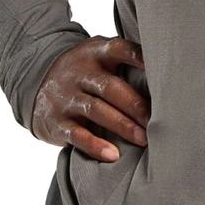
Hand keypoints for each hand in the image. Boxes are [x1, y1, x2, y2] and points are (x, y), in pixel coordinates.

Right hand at [31, 35, 149, 161]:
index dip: (138, 56)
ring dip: (123, 126)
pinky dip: (95, 145)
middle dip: (136, 105)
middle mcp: (80, 73)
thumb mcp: (100, 54)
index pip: (118, 49)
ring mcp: (66, 97)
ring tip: (144, 140)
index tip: (157, 67)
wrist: (35, 79)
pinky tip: (113, 155)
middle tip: (158, 121)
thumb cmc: (86, 70)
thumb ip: (126, 58)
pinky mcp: (56, 121)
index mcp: (96, 53)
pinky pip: (76, 134)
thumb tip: (170, 66)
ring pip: (96, 111)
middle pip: (110, 87)